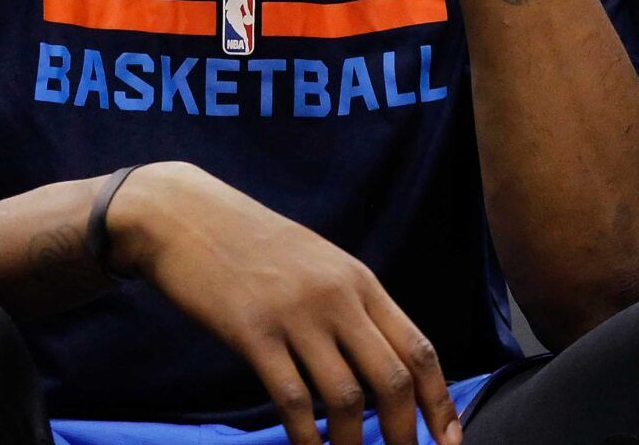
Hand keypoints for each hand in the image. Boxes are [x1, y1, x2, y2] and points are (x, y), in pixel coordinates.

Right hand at [109, 162, 461, 444]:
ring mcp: (296, 316)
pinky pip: (291, 399)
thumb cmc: (255, 244)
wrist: (188, 217)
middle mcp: (338, 298)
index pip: (419, 348)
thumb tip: (382, 363)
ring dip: (354, 442)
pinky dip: (306, 436)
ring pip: (346, 397)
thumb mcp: (320, 264)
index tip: (450, 437)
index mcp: (361, 282)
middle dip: (404, 431)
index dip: (439, 400)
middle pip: (392, 378)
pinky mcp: (253, 334)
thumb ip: (352, 308)